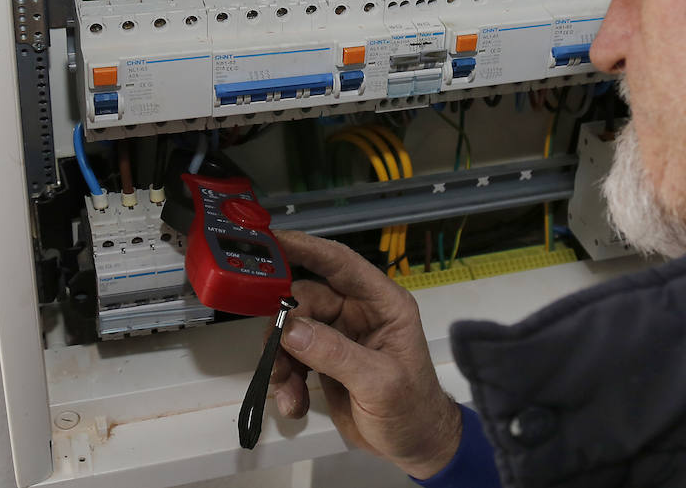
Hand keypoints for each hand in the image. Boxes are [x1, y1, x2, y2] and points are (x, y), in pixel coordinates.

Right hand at [269, 231, 463, 479]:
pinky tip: (293, 404)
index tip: (271, 239)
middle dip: (284, 328)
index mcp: (383, 303)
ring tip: (287, 392)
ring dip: (281, 362)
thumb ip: (336, 354)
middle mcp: (359, 312)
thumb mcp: (379, 382)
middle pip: (305, 300)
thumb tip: (292, 329)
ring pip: (292, 331)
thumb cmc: (412, 409)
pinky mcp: (324, 361)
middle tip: (274, 358)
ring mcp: (339, 336)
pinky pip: (292, 359)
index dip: (307, 247)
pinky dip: (285, 382)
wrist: (414, 445)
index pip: (341, 263)